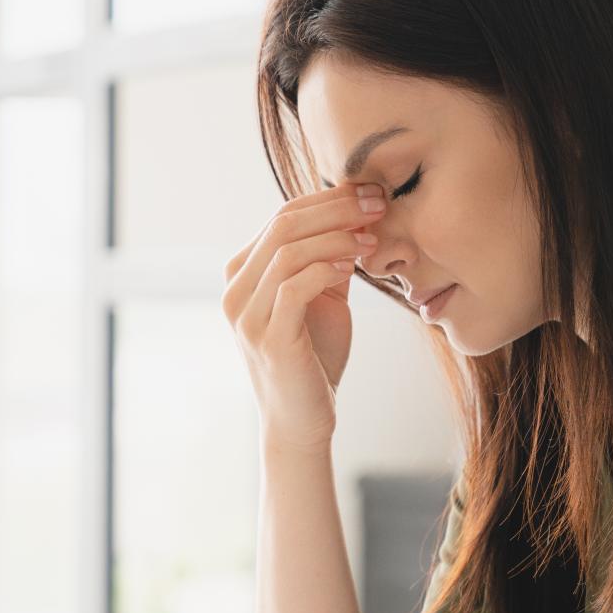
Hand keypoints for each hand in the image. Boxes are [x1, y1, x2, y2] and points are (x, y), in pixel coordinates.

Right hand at [221, 182, 387, 454]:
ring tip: (372, 238)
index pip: (282, 216)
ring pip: (289, 250)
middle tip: (378, 204)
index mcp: (243, 274)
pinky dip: (328, 268)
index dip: (328, 198)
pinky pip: (295, 286)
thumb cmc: (314, 358)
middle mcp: (234, 290)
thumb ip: (328, 257)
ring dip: (337, 237)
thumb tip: (356, 209)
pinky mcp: (267, 338)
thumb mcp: (321, 297)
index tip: (373, 193)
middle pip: (283, 224)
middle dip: (336, 208)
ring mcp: (246, 315)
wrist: (302, 419)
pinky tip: (355, 267)